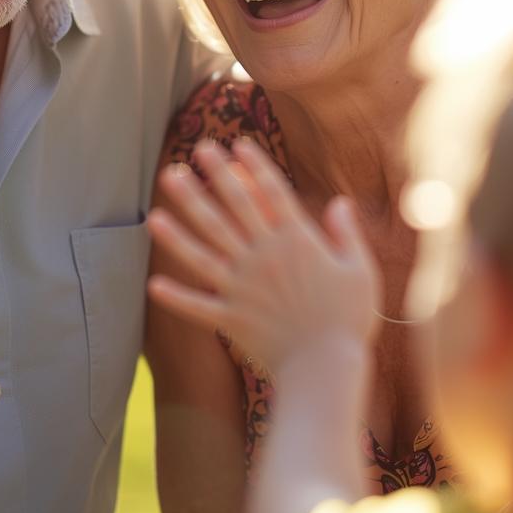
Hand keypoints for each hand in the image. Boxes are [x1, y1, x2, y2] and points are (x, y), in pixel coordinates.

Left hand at [147, 139, 380, 374]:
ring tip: (158, 205)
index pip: (271, 193)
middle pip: (232, 209)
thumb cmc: (349, 321)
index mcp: (296, 242)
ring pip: (204, 250)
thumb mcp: (360, 271)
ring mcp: (242, 287)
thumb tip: (340, 202)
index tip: (237, 143)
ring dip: (179, 228)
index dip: (253, 166)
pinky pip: (197, 305)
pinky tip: (152, 283)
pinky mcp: (230, 318)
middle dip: (212, 177)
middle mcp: (264, 258)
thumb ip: (346, 235)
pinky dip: (175, 297)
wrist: (327, 369)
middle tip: (195, 150)